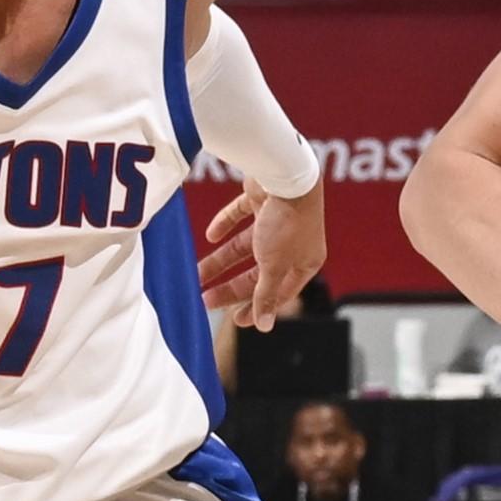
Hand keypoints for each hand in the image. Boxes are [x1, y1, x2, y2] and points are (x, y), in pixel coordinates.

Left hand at [195, 179, 327, 328]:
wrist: (286, 174)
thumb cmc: (287, 223)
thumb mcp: (275, 265)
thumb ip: (267, 295)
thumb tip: (265, 326)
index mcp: (305, 262)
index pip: (280, 292)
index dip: (257, 307)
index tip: (234, 319)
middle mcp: (293, 244)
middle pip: (258, 272)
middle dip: (230, 287)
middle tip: (204, 300)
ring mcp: (276, 221)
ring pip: (244, 247)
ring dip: (220, 261)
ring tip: (195, 274)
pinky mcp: (262, 200)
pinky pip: (240, 216)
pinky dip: (225, 225)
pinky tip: (210, 236)